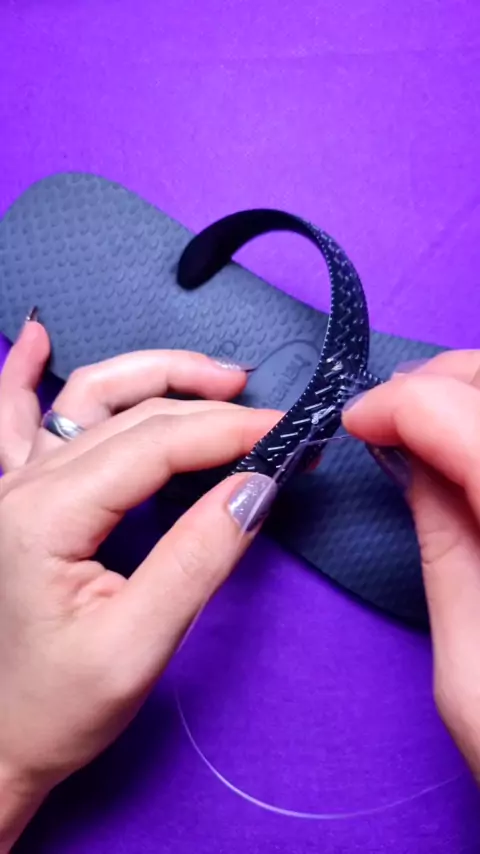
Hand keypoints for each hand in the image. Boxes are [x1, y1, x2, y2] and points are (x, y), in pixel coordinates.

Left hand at [0, 319, 279, 849]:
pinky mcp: (14, 497)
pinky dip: (23, 373)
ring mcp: (10, 484)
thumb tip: (258, 486)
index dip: (232, 431)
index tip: (292, 433)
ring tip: (218, 377)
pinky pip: (13, 416)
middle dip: (213, 406)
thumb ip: (197, 559)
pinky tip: (37, 337)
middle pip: (133, 414)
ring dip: (154, 374)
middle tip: (276, 417)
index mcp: (46, 516)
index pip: (157, 444)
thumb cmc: (56, 709)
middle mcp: (21, 485)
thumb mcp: (137, 647)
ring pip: (88, 398)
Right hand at [343, 350, 479, 781]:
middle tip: (392, 411)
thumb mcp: (471, 674)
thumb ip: (445, 545)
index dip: (400, 405)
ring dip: (475, 390)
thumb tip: (412, 459)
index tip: (356, 423)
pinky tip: (473, 446)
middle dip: (444, 377)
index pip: (468, 422)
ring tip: (432, 417)